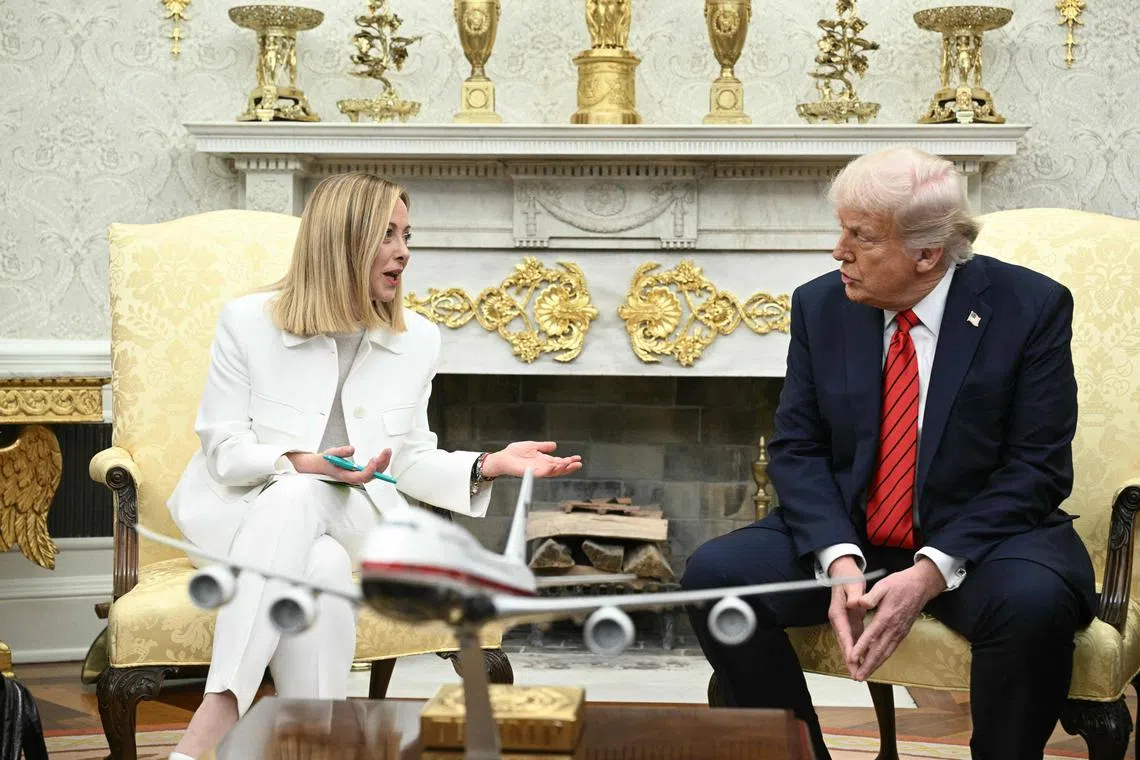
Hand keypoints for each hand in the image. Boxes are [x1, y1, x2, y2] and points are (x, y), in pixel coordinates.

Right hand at [286, 445, 392, 485]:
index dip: (370, 469)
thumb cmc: (325, 461)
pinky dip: (380, 464)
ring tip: (387, 452)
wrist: (321, 466)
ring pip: (375, 474)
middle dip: (382, 464)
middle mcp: (354, 478)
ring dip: (383, 464)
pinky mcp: (360, 473)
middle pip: (372, 476)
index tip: (373, 458)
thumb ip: (341, 452)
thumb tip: (352, 449)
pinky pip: (373, 471)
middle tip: (387, 451)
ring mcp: (358, 476)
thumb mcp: (330, 454)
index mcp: (346, 476)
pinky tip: (383, 456)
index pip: (362, 476)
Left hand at [481, 441, 582, 478]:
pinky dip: (549, 470)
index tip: (577, 458)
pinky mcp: (531, 473)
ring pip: (552, 472)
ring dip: (562, 468)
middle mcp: (542, 466)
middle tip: (579, 463)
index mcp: (543, 460)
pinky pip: (542, 473)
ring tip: (570, 464)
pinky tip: (556, 466)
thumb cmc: (515, 453)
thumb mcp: (533, 446)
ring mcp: (537, 470)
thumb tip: (555, 445)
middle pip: (559, 468)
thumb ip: (543, 446)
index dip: (569, 461)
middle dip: (569, 466)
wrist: (503, 458)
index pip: (559, 461)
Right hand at [826, 555, 865, 677]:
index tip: (853, 659)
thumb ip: (855, 594)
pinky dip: (858, 651)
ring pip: (848, 644)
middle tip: (857, 675)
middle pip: (844, 642)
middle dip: (850, 660)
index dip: (848, 646)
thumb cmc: (848, 577)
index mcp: (838, 612)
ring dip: (853, 659)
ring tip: (859, 674)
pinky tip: (863, 660)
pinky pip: (853, 639)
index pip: (843, 632)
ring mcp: (843, 622)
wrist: (843, 572)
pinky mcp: (850, 622)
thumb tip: (856, 603)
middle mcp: (838, 619)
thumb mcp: (852, 584)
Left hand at [847, 559, 945, 680]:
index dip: (861, 647)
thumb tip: (858, 603)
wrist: (921, 586)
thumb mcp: (883, 585)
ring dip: (875, 665)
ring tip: (865, 675)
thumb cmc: (900, 584)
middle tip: (858, 677)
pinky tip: (876, 663)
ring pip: (886, 652)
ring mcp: (899, 632)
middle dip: (868, 664)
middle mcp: (894, 627)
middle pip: (879, 650)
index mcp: (886, 616)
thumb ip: (870, 596)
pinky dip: (883, 658)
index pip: (871, 635)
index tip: (852, 658)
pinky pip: (892, 649)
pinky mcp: (903, 633)